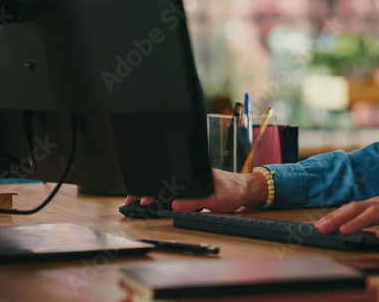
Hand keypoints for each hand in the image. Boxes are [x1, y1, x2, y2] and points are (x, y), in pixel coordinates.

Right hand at [124, 169, 269, 212]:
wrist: (246, 188)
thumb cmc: (233, 191)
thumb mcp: (215, 200)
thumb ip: (195, 203)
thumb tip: (175, 205)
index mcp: (195, 174)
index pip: (169, 180)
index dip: (153, 189)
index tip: (141, 197)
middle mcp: (192, 174)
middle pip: (165, 181)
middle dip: (147, 189)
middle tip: (132, 199)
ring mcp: (193, 180)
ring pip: (169, 185)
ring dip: (154, 191)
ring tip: (139, 199)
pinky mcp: (195, 186)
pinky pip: (177, 188)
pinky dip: (165, 193)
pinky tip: (155, 199)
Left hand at [315, 183, 378, 238]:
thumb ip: (377, 214)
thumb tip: (357, 221)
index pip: (353, 207)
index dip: (335, 214)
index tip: (319, 224)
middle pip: (358, 208)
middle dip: (338, 217)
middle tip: (322, 228)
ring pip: (375, 214)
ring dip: (358, 222)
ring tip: (344, 230)